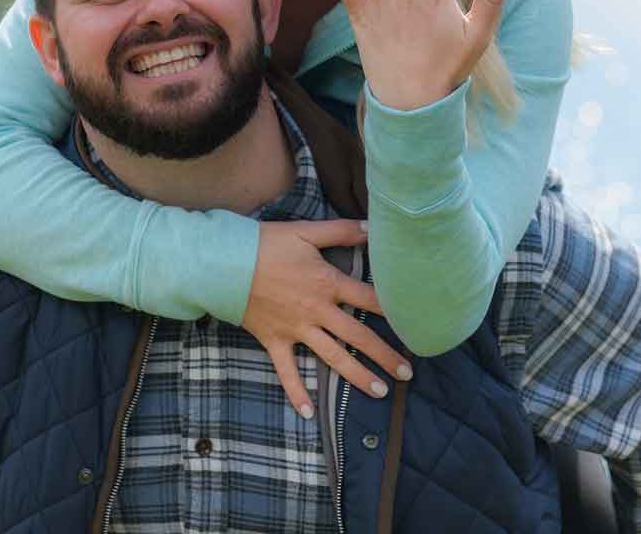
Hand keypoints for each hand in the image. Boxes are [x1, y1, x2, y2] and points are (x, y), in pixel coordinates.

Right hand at [240, 219, 412, 415]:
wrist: (224, 263)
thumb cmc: (266, 244)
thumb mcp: (306, 232)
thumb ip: (342, 231)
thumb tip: (372, 227)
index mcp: (327, 284)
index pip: (369, 299)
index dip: (394, 309)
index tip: (417, 322)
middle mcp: (317, 311)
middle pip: (357, 336)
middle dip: (384, 355)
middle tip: (407, 373)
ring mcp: (296, 329)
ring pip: (332, 357)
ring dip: (357, 375)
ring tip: (380, 391)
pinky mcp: (274, 341)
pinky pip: (287, 371)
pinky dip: (297, 392)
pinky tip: (309, 413)